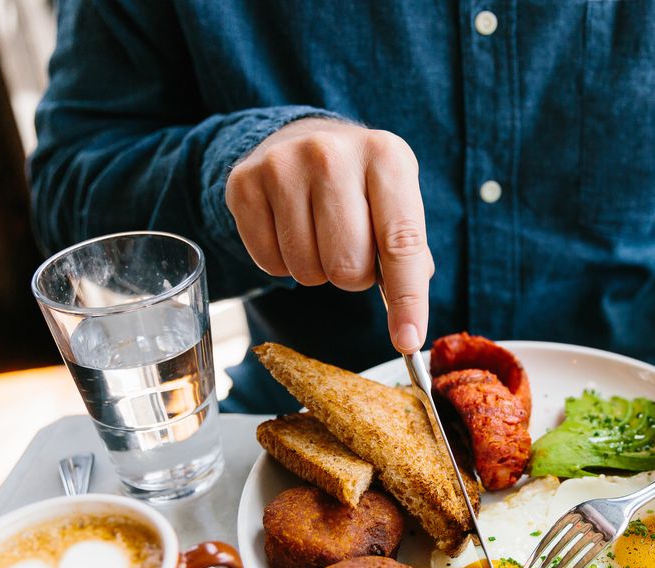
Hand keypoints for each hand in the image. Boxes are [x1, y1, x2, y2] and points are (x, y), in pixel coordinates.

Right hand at [225, 117, 433, 352]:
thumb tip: (409, 326)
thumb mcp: (397, 201)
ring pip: (308, 271)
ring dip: (319, 271)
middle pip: (349, 267)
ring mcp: (282, 165)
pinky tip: (290, 231)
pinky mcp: (243, 184)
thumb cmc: (361, 185)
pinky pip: (269, 264)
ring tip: (320, 236)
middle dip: (354, 277)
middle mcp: (332, 153)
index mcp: (386, 156)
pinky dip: (284, 264)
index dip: (408, 300)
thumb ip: (411, 257)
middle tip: (351, 250)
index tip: (408, 342)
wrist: (300, 139)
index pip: (402, 243)